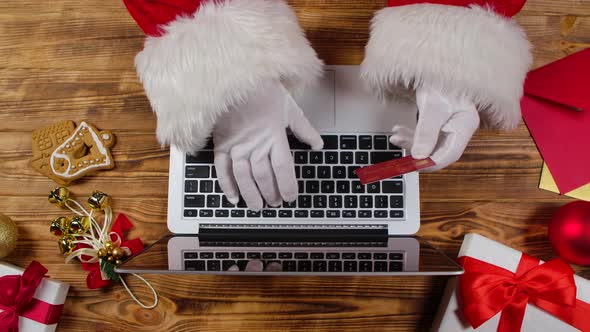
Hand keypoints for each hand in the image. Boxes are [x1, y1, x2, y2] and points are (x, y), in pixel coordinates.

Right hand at [213, 80, 322, 209]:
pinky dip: (227, 185)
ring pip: (244, 177)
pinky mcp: (221, 144)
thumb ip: (304, 129)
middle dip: (270, 193)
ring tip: (257, 206)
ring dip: (251, 194)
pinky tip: (233, 198)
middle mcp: (256, 144)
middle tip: (275, 203)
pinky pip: (222, 169)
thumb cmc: (262, 90)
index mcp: (274, 136)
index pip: (283, 168)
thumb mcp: (289, 108)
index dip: (287, 186)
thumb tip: (318, 144)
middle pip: (264, 176)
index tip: (291, 197)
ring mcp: (237, 145)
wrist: (235, 76)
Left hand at [389, 87, 479, 170]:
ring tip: (395, 136)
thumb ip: (426, 132)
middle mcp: (459, 127)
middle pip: (438, 150)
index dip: (431, 163)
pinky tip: (398, 131)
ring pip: (428, 144)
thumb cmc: (439, 79)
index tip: (413, 165)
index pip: (450, 154)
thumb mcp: (431, 106)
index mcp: (465, 124)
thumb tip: (418, 156)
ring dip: (410, 142)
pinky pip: (424, 135)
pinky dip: (410, 135)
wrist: (432, 61)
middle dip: (417, 151)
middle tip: (399, 147)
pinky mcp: (438, 122)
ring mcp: (449, 124)